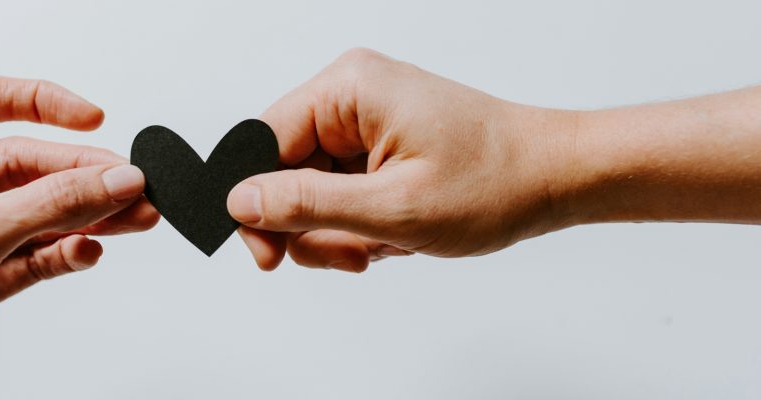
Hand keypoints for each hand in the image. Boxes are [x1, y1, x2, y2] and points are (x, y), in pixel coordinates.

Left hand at [0, 77, 158, 398]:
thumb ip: (47, 205)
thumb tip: (112, 178)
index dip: (40, 103)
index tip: (92, 119)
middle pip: (26, 164)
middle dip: (83, 175)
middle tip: (132, 187)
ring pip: (39, 212)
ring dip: (88, 215)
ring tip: (134, 218)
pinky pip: (36, 255)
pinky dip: (66, 253)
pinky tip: (87, 252)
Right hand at [227, 48, 576, 271]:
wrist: (555, 177)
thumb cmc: (494, 182)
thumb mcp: (392, 207)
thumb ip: (307, 205)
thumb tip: (239, 202)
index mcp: (348, 89)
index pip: (261, 143)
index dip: (256, 204)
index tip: (268, 256)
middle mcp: (351, 96)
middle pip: (284, 171)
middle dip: (312, 226)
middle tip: (352, 254)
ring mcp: (365, 120)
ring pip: (312, 190)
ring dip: (340, 231)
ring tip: (385, 244)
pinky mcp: (378, 144)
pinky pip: (340, 192)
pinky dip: (359, 224)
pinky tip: (394, 234)